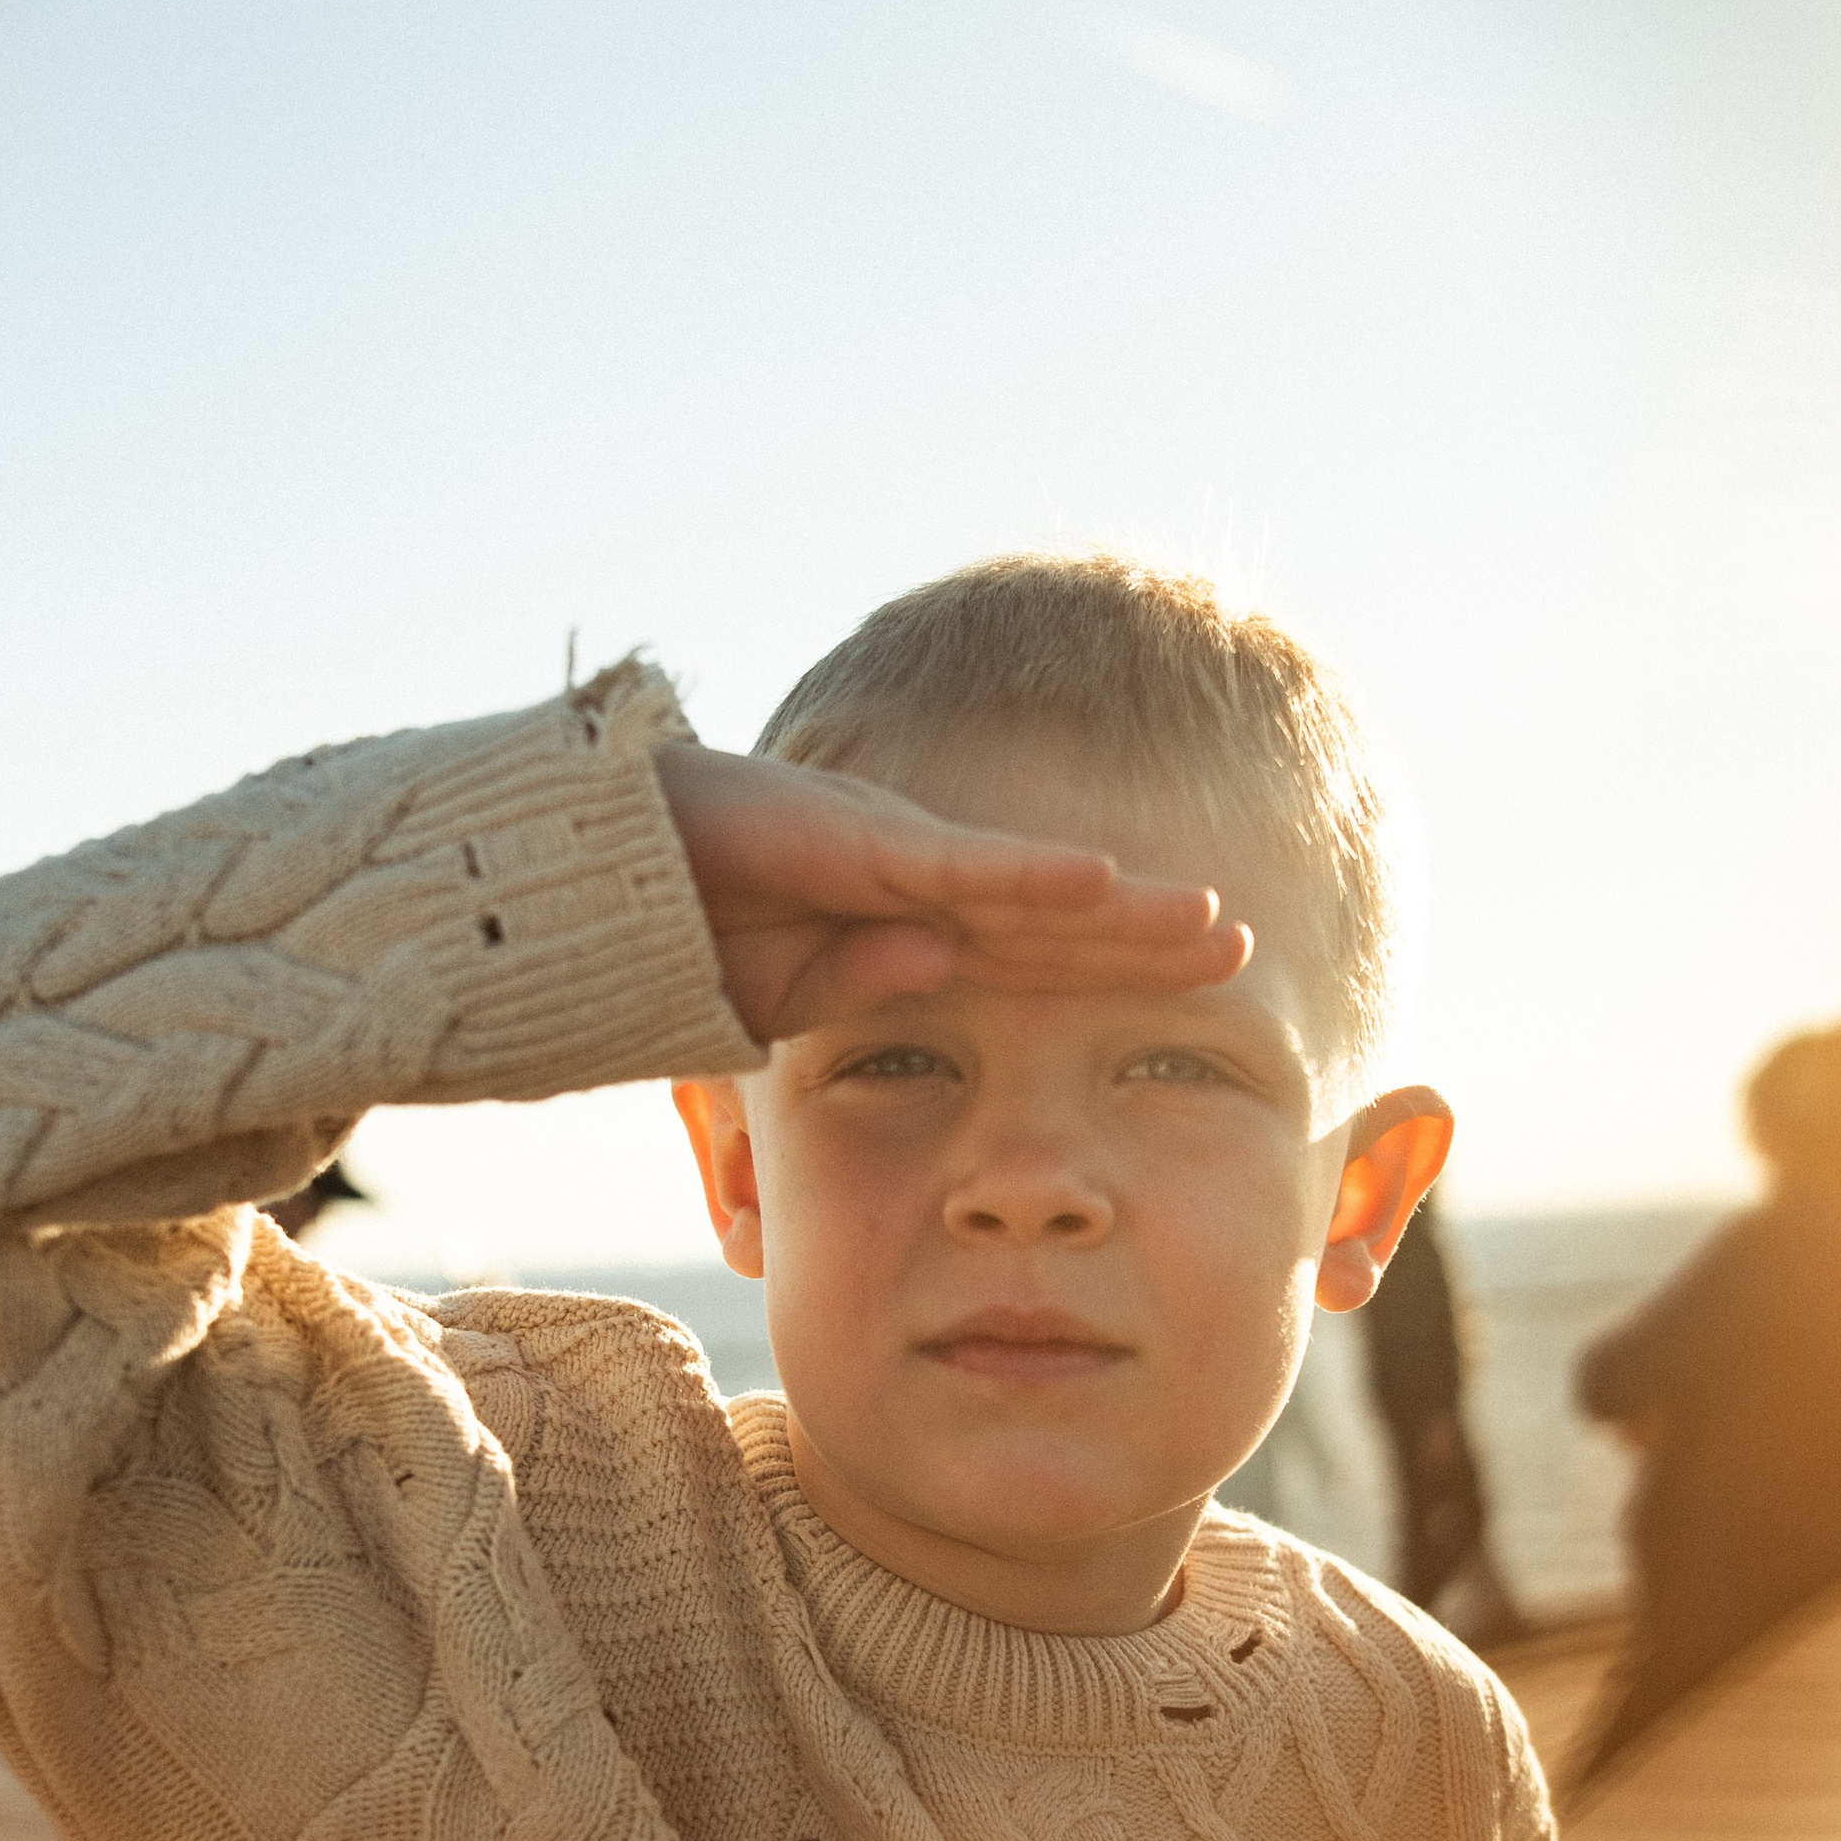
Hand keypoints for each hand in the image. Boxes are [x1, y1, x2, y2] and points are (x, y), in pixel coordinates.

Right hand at [653, 740, 1249, 1044]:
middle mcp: (915, 885)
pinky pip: (960, 868)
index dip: (1111, 970)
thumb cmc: (677, 931)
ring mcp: (893, 857)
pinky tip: (1101, 883)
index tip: (1187, 992)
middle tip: (1244, 951)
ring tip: (1209, 923)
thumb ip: (858, 983)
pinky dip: (1029, 876)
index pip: (1031, 958)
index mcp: (902, 929)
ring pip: (1031, 890)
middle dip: (1148, 939)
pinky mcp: (858, 842)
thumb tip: (936, 970)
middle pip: (1056, 920)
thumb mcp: (778, 999)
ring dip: (1121, 908)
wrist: (596, 877)